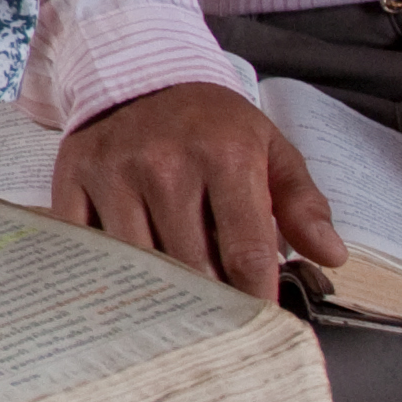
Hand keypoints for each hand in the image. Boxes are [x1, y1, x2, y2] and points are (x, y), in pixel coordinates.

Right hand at [51, 82, 339, 300]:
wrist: (140, 75)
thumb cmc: (212, 124)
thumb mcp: (269, 149)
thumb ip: (302, 203)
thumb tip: (330, 255)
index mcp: (223, 155)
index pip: (246, 251)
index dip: (255, 298)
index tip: (259, 326)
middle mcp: (164, 163)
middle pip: (191, 265)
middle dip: (210, 302)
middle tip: (218, 326)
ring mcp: (113, 171)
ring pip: (138, 262)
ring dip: (159, 293)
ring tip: (175, 311)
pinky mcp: (72, 177)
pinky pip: (87, 245)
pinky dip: (105, 271)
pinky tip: (123, 283)